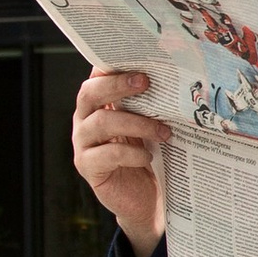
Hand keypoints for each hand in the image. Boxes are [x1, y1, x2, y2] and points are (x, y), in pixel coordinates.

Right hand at [73, 66, 164, 256]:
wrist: (146, 199)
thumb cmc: (149, 156)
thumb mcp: (149, 126)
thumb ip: (150, 104)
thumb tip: (174, 78)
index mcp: (98, 105)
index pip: (96, 76)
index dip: (111, 65)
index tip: (137, 57)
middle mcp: (85, 120)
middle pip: (89, 93)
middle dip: (118, 85)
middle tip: (146, 82)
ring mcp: (83, 144)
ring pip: (101, 123)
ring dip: (137, 124)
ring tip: (163, 132)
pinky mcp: (89, 168)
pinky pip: (107, 154)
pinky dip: (132, 154)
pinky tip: (148, 157)